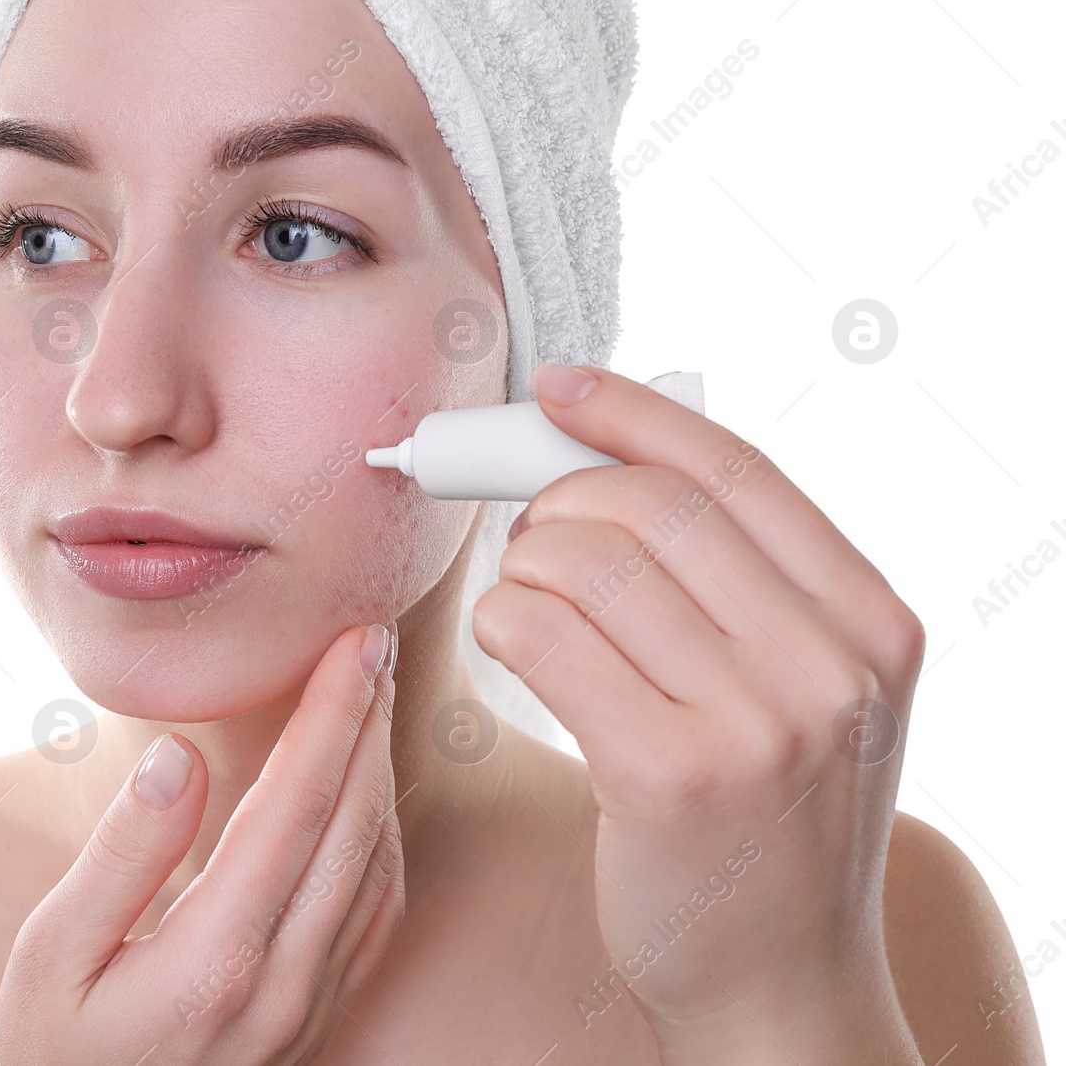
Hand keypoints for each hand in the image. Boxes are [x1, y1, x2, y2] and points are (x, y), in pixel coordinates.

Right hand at [0, 622, 402, 1065]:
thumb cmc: (47, 1060)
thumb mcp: (52, 955)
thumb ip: (126, 853)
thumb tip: (178, 754)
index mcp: (215, 958)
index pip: (296, 808)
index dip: (332, 713)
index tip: (354, 641)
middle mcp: (281, 985)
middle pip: (353, 828)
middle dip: (369, 724)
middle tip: (373, 643)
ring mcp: (306, 1011)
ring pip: (377, 871)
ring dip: (381, 775)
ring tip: (371, 700)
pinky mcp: (311, 1025)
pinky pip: (374, 920)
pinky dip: (383, 842)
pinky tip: (370, 801)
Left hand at [475, 365, 925, 1061]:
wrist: (780, 985)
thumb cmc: (769, 828)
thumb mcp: (806, 695)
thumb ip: (745, 587)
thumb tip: (617, 462)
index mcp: (872, 624)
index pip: (738, 471)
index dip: (634, 413)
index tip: (560, 389)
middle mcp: (829, 664)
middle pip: (651, 507)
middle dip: (559, 499)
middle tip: (531, 534)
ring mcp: (758, 721)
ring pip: (586, 564)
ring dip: (526, 568)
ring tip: (529, 606)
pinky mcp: (669, 773)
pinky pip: (544, 635)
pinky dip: (503, 619)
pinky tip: (510, 645)